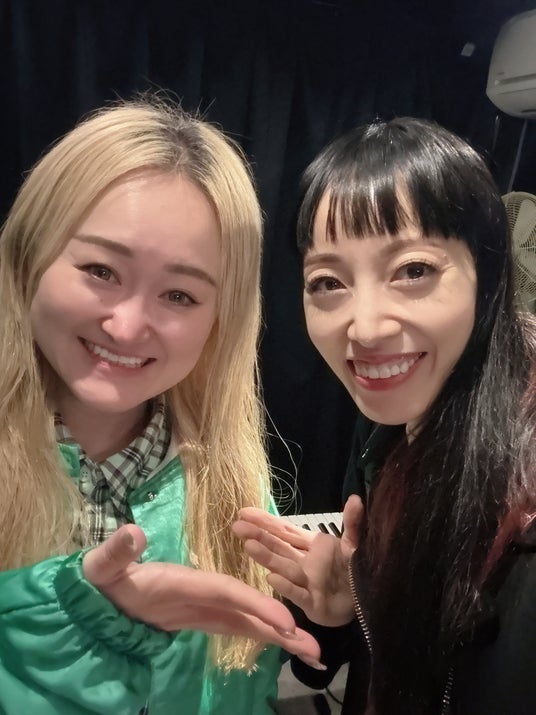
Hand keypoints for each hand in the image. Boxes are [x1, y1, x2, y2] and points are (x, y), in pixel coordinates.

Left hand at [82, 524, 320, 661]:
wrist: (101, 592)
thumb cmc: (104, 578)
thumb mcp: (105, 565)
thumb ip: (117, 551)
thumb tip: (132, 531)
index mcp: (187, 579)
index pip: (228, 592)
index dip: (256, 605)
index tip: (285, 623)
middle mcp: (203, 590)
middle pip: (248, 607)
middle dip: (282, 625)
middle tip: (315, 647)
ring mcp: (205, 605)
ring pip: (249, 620)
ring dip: (281, 634)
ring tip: (311, 653)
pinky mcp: (202, 618)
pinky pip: (237, 628)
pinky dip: (262, 637)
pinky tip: (283, 646)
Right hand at [232, 495, 363, 626]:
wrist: (367, 601)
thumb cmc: (355, 571)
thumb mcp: (355, 544)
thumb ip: (353, 522)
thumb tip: (356, 498)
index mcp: (310, 545)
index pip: (284, 530)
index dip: (265, 521)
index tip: (245, 512)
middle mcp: (302, 561)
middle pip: (278, 546)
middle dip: (258, 536)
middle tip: (237, 526)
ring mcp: (304, 582)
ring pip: (282, 566)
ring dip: (266, 556)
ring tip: (248, 545)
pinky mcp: (310, 603)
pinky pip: (297, 593)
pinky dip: (285, 586)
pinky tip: (271, 577)